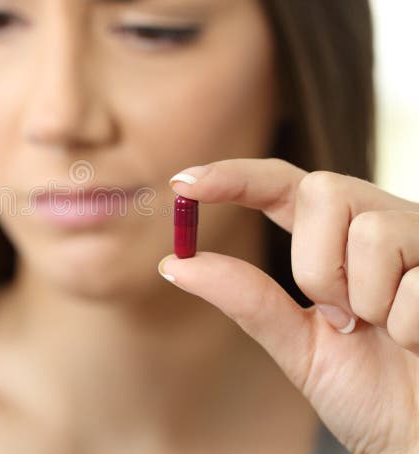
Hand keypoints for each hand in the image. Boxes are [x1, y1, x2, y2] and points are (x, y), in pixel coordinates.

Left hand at [159, 158, 418, 453]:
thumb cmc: (371, 391)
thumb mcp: (297, 344)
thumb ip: (245, 299)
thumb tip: (174, 264)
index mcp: (339, 239)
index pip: (282, 185)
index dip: (234, 176)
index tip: (181, 184)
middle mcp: (382, 225)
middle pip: (323, 190)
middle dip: (316, 264)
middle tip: (341, 315)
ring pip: (370, 231)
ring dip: (366, 301)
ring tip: (387, 333)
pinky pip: (417, 283)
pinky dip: (409, 328)